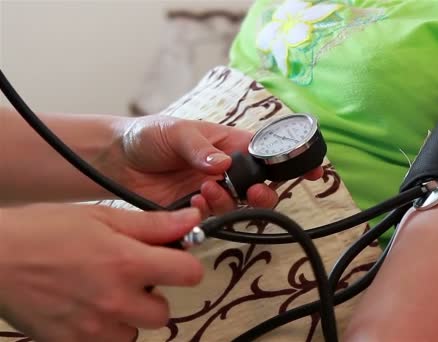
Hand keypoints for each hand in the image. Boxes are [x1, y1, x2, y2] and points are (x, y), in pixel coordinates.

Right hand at [0, 204, 202, 341]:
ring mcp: (94, 328)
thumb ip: (153, 224)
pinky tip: (85, 309)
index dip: (184, 265)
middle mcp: (117, 301)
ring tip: (103, 294)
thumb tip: (192, 221)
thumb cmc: (45, 230)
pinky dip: (102, 331)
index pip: (189, 275)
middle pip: (164, 313)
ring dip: (127, 317)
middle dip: (152, 296)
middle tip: (129, 278)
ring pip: (134, 333)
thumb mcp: (102, 217)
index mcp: (129, 263)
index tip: (172, 260)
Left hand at [105, 115, 322, 213]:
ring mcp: (215, 190)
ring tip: (206, 190)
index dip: (292, 161)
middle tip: (254, 192)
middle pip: (263, 185)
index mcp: (231, 143)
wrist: (117, 159)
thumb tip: (224, 165)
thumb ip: (201, 149)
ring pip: (242, 204)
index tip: (313, 171)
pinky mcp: (197, 209)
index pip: (269, 151)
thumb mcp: (176, 133)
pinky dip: (210, 212)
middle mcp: (229, 169)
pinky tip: (194, 202)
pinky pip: (215, 217)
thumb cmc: (150, 136)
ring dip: (231, 201)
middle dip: (265, 192)